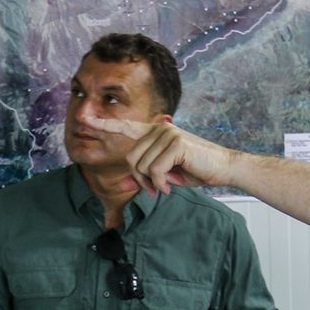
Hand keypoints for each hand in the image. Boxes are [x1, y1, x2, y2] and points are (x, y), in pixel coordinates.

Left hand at [83, 116, 238, 193]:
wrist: (224, 168)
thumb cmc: (195, 169)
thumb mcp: (165, 174)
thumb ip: (145, 175)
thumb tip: (122, 184)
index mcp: (155, 133)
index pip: (125, 127)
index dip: (104, 124)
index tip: (85, 119)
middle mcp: (159, 128)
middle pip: (131, 158)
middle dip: (140, 179)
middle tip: (155, 189)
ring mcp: (167, 133)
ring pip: (141, 165)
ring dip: (152, 183)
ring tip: (166, 186)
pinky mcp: (175, 143)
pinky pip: (154, 169)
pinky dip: (160, 182)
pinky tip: (171, 184)